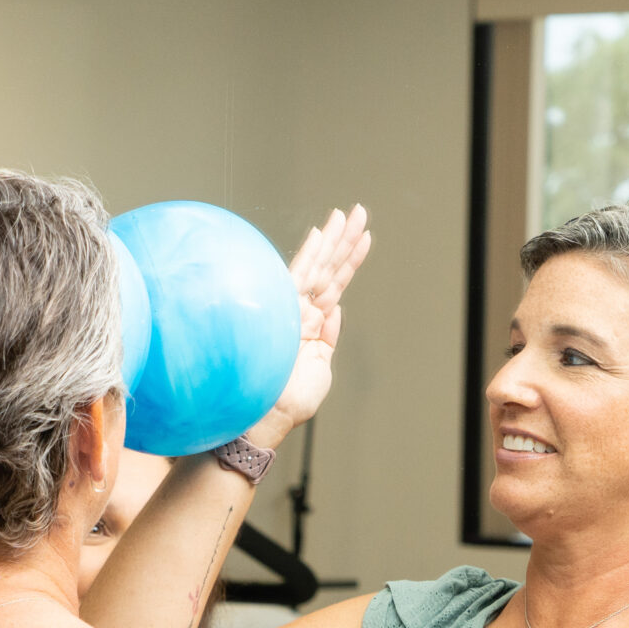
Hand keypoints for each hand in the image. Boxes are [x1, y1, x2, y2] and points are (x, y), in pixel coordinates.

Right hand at [244, 205, 371, 450]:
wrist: (265, 416)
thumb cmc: (288, 400)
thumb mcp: (320, 369)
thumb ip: (327, 338)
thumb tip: (335, 311)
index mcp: (312, 325)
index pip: (335, 285)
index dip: (350, 261)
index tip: (363, 236)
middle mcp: (302, 312)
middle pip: (328, 268)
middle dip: (343, 240)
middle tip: (357, 211)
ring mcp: (291, 309)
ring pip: (317, 266)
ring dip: (333, 240)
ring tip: (347, 214)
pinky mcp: (281, 311)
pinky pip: (300, 277)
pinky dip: (311, 255)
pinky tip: (320, 234)